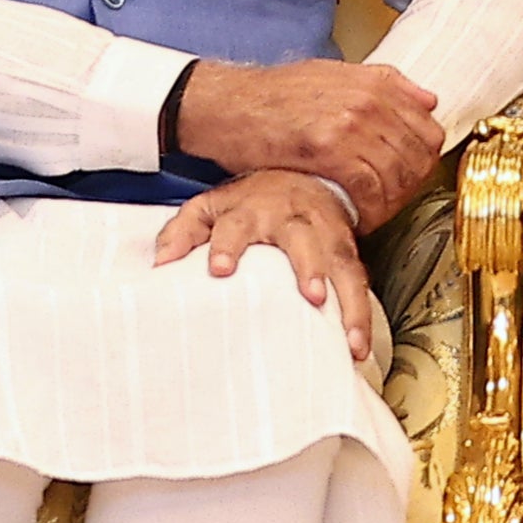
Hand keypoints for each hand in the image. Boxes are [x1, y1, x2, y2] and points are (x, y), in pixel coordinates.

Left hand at [152, 169, 378, 360]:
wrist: (302, 176)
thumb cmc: (248, 203)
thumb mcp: (208, 206)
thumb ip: (182, 232)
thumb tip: (161, 264)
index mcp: (250, 210)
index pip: (236, 225)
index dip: (228, 246)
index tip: (220, 270)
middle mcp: (292, 219)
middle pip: (302, 239)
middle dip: (309, 267)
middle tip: (312, 297)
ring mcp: (324, 233)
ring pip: (341, 262)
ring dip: (347, 299)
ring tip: (348, 337)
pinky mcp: (346, 249)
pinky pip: (358, 280)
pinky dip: (360, 313)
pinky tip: (357, 346)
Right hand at [172, 56, 440, 228]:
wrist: (227, 104)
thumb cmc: (275, 94)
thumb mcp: (333, 75)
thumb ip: (385, 84)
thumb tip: (429, 101)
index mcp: (376, 82)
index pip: (429, 130)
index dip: (424, 163)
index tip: (409, 181)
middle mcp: (369, 99)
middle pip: (418, 156)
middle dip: (410, 188)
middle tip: (393, 205)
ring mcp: (350, 122)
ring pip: (397, 173)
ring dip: (391, 203)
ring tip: (375, 215)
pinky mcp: (327, 148)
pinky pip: (369, 187)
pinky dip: (371, 209)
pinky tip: (360, 220)